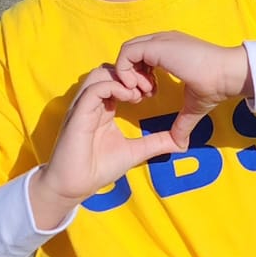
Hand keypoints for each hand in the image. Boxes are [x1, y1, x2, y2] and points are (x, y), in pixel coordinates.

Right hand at [31, 66, 177, 226]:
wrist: (74, 186)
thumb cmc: (99, 168)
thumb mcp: (135, 152)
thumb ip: (156, 143)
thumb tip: (181, 143)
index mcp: (104, 108)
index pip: (118, 80)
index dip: (137, 79)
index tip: (153, 91)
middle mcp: (92, 103)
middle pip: (109, 70)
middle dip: (131, 73)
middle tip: (149, 87)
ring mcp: (83, 106)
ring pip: (100, 73)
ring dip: (122, 77)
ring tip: (140, 92)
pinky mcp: (78, 114)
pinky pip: (94, 90)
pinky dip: (113, 87)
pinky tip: (130, 97)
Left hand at [110, 32, 251, 152]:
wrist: (227, 76)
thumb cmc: (216, 86)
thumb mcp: (192, 106)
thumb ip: (181, 123)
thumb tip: (180, 145)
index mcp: (169, 50)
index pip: (141, 56)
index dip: (139, 76)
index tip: (150, 95)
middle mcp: (162, 42)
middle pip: (131, 54)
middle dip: (131, 77)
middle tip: (142, 96)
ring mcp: (158, 42)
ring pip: (126, 52)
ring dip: (128, 76)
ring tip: (143, 94)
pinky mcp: (156, 45)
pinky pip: (126, 53)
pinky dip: (126, 72)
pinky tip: (141, 89)